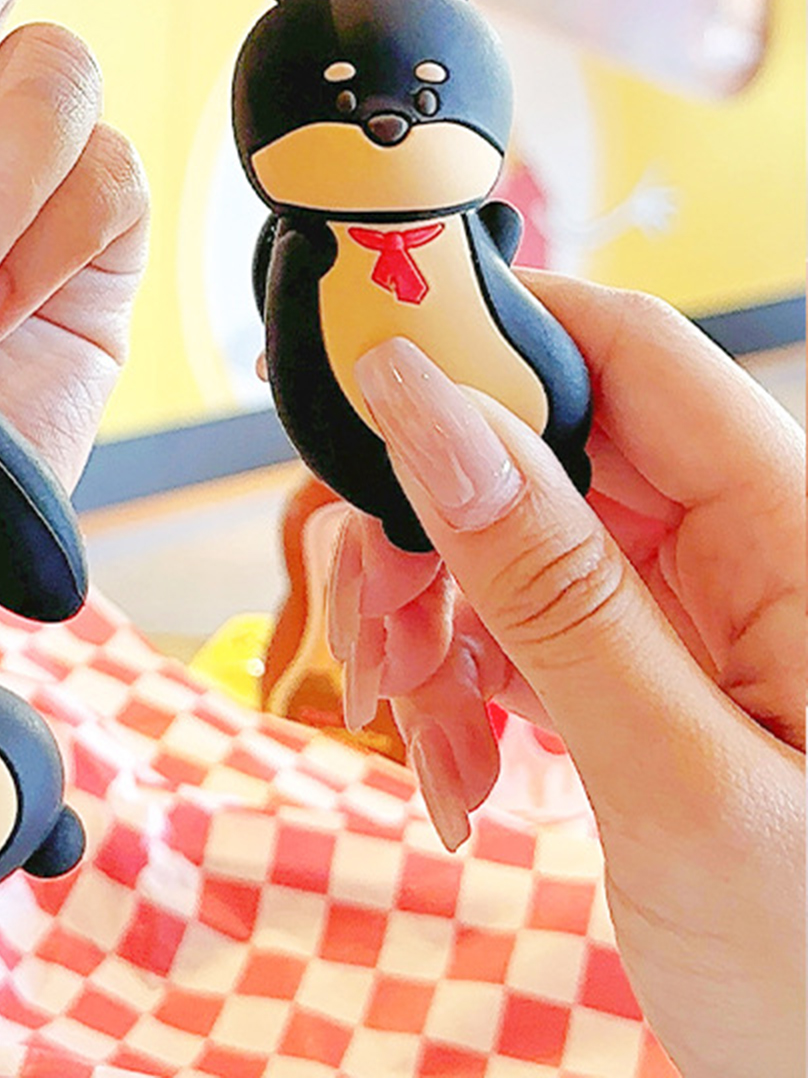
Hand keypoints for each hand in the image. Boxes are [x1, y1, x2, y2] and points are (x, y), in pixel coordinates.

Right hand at [329, 275, 803, 1077]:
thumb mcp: (679, 782)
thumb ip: (549, 583)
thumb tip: (423, 405)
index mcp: (796, 535)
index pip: (625, 349)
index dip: (486, 330)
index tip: (351, 362)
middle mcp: (742, 549)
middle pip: (541, 442)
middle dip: (427, 517)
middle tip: (376, 626)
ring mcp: (690, 612)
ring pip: (509, 532)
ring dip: (429, 614)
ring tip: (416, 728)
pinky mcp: (646, 669)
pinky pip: (519, 618)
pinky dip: (458, 673)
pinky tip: (453, 759)